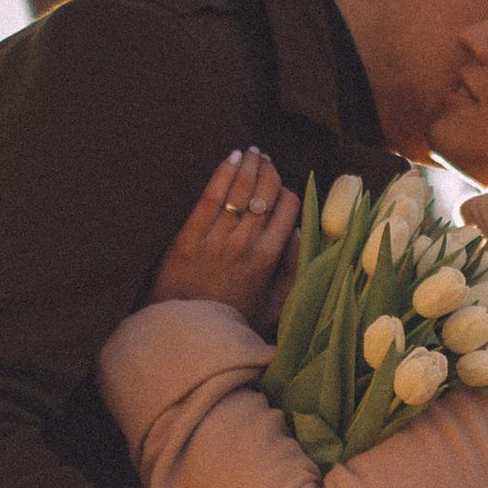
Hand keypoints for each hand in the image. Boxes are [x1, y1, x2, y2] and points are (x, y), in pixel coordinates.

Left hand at [150, 148, 298, 319]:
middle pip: (264, 194)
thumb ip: (293, 271)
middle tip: (266, 158)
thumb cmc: (233, 322)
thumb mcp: (276, 306)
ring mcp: (216, 238)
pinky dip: (223, 173)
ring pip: (240, 189)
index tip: (282, 188)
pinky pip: (211, 197)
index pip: (288, 209)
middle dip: (269, 171)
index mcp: (269, 258)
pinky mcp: (189, 236)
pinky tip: (231, 158)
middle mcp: (245, 243)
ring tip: (252, 152)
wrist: (187, 334)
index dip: (287, 193)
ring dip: (249, 165)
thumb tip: (300, 234)